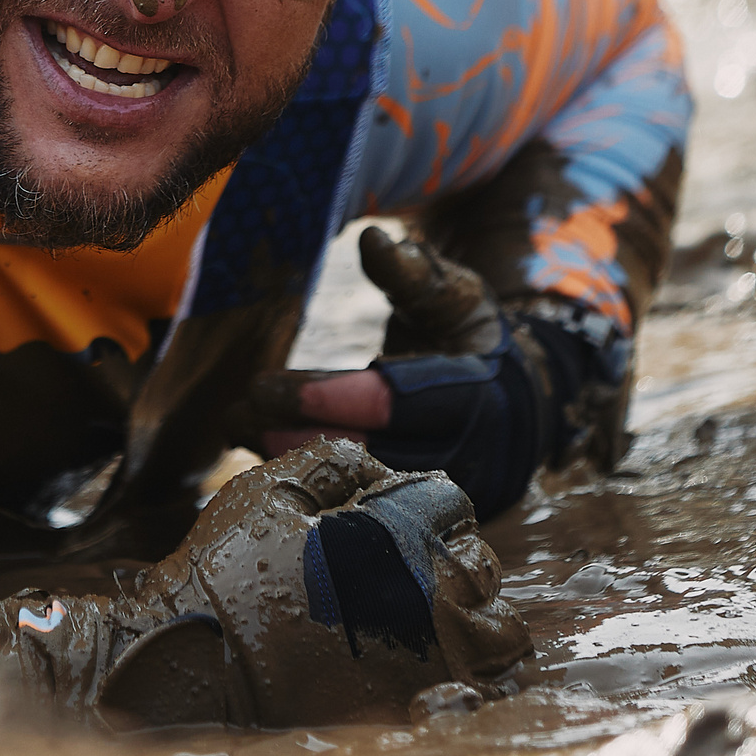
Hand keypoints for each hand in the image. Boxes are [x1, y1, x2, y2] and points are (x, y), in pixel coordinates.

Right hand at [0, 439, 533, 728]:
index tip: (395, 521)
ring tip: (433, 624)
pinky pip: (475, 700)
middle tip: (411, 572)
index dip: (422, 505)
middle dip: (455, 562)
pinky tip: (434, 675)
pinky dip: (470, 684)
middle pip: (483, 568)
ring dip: (476, 623)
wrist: (187, 668)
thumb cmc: (223, 575)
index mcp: (405, 540)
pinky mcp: (414, 720)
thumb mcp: (269, 493)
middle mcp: (432, 602)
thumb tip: (374, 462)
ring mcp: (430, 668)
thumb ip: (332, 465)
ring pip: (499, 639)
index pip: (450, 502)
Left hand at [252, 228, 574, 516]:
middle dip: (297, 434)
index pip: (394, 403)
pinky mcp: (422, 518)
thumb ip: (415, 274)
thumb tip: (372, 238)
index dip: (330, 397)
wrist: (516, 408)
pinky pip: (359, 504)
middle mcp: (463, 454)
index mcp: (474, 395)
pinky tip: (264, 455)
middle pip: (369, 453)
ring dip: (294, 461)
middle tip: (239, 410)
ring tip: (239, 429)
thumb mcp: (456, 296)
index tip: (267, 384)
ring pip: (358, 486)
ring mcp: (443, 494)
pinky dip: (312, 482)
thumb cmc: (472, 340)